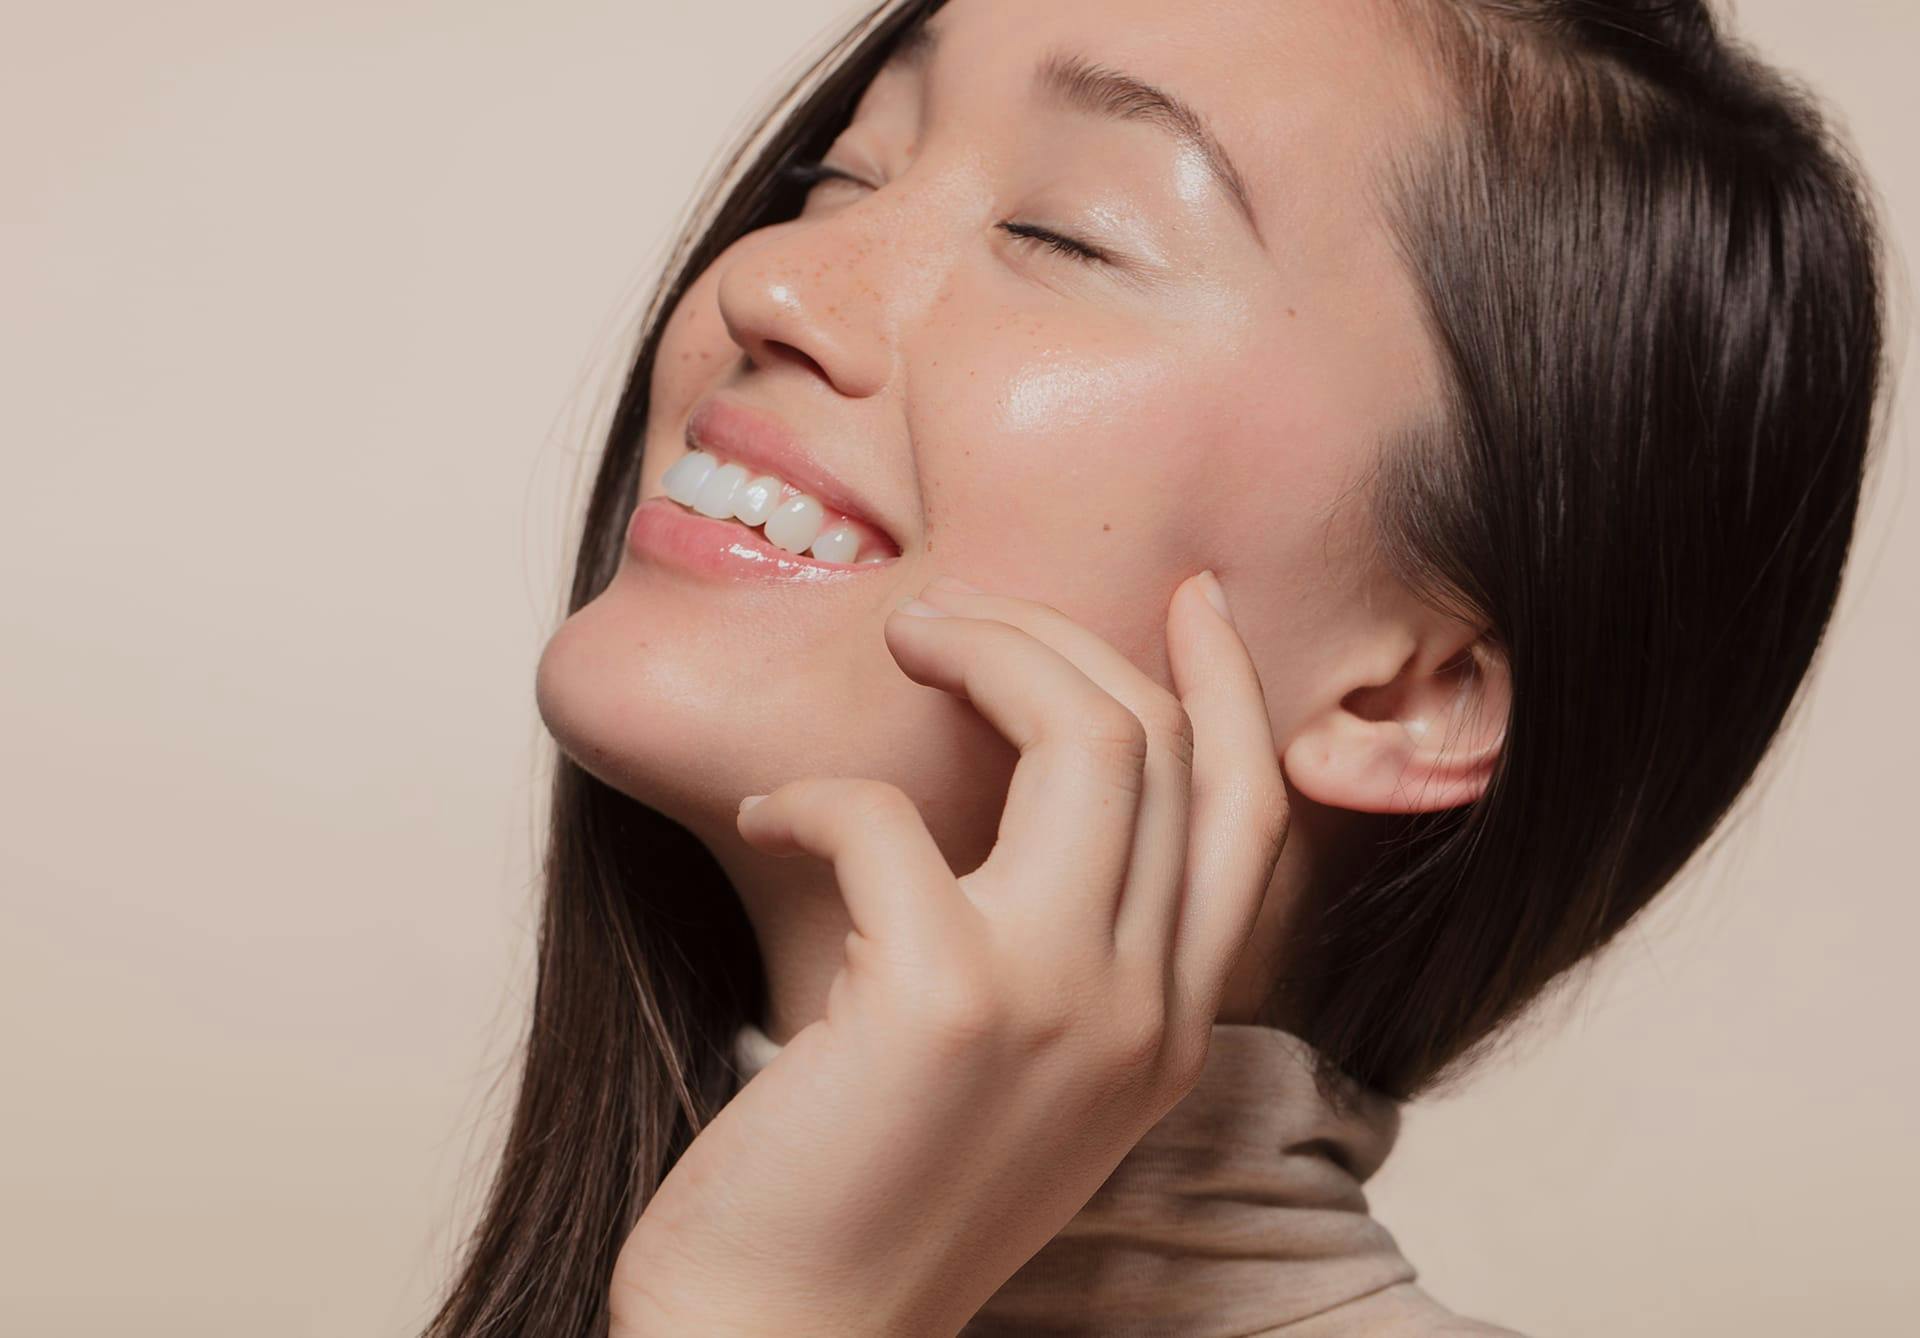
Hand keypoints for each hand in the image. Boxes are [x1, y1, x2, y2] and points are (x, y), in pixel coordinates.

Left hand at [609, 571, 1290, 1336]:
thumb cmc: (874, 1193)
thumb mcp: (1021, 1075)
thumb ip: (1064, 952)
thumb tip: (1023, 785)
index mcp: (1170, 1030)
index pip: (1251, 813)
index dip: (1232, 686)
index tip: (1192, 598)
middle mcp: (1142, 1012)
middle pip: (1164, 745)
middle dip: (1063, 639)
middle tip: (959, 613)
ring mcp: (1058, 1003)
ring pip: (1086, 738)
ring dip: (983, 653)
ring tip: (904, 643)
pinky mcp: (941, 998)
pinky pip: (888, 816)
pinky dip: (812, 796)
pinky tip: (765, 822)